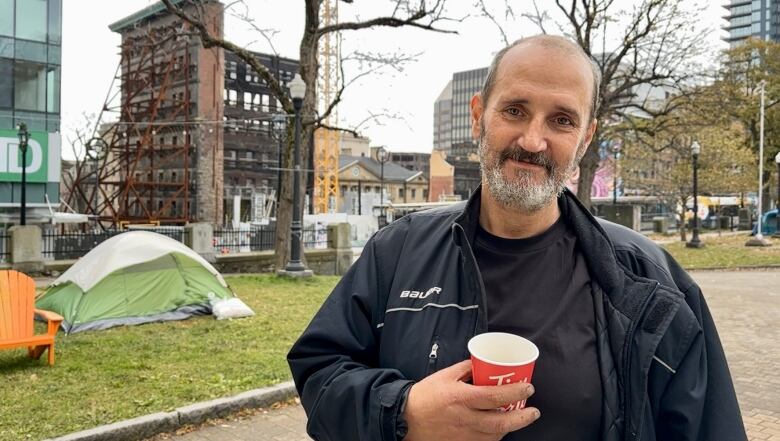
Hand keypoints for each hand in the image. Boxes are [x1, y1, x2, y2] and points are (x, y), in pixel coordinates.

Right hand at [403, 360, 539, 440]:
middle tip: (534, 411)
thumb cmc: (424, 396)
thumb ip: (465, 369)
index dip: (516, 392)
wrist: (405, 419)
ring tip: (519, 418)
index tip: (528, 388)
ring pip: (495, 434)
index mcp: (461, 398)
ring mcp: (464, 435)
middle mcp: (465, 418)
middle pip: (501, 422)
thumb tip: (483, 364)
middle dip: (522, 418)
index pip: (495, 396)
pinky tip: (500, 428)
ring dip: (510, 426)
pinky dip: (495, 435)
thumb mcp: (444, 375)